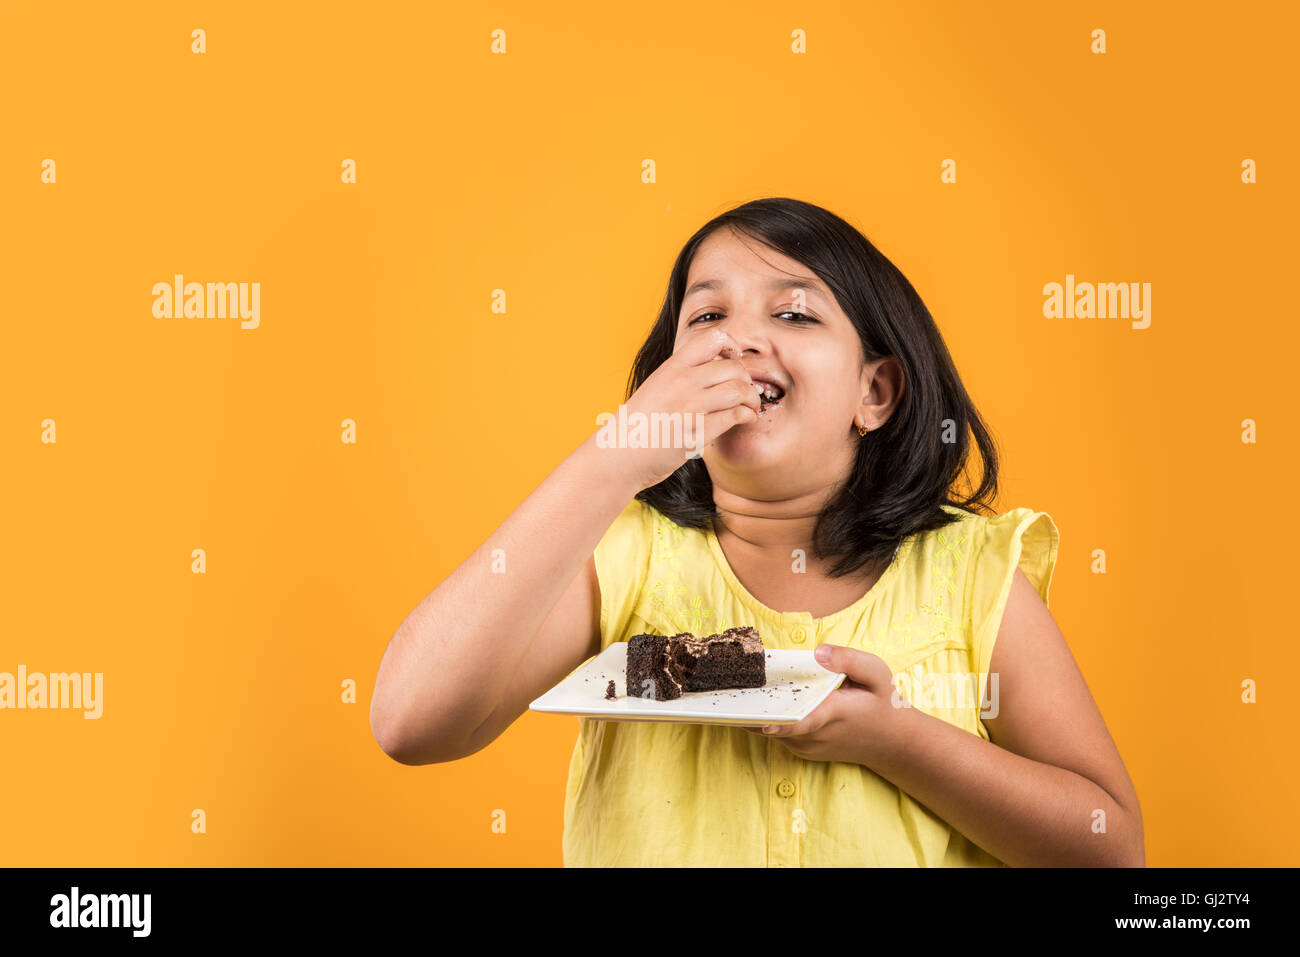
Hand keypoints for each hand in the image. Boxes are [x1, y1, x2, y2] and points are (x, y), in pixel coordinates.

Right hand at [605, 327, 760, 491]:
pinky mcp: (696, 432)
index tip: (734, 359)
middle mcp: (681, 383)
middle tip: (747, 390)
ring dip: (752, 398)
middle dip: (747, 379)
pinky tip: (744, 419)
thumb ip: (681, 376)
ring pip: (738, 390)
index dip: (731, 345)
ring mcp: (689, 407)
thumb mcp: (655, 387)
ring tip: (750, 406)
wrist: (619, 455)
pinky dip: (746, 416)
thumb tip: (712, 369)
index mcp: (671, 368)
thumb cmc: (637, 424)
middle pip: (733, 367)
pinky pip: (734, 416)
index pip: (711, 338)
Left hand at [741, 643, 899, 765]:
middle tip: (731, 684)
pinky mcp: (801, 750)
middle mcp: (816, 735)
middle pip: (776, 722)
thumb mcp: (876, 672)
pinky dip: (766, 718)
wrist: (891, 742)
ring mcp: (807, 746)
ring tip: (737, 689)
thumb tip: (818, 652)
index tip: (758, 720)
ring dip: (757, 711)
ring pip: (770, 729)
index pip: (803, 721)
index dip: (780, 722)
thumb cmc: (881, 702)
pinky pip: (776, 733)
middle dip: (754, 705)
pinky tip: (756, 699)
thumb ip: (849, 659)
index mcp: (834, 712)